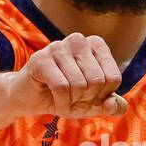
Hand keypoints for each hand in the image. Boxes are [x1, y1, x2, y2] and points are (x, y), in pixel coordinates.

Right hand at [10, 33, 128, 117]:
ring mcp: (58, 46)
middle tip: (72, 100)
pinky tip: (54, 101)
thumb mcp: (92, 104)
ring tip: (62, 100)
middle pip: (97, 81)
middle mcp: (78, 40)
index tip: (88, 97)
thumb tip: (115, 105)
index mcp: (96, 45)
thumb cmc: (64, 96)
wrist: (30, 99)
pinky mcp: (41, 59)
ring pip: (79, 85)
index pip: (113, 78)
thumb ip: (111, 106)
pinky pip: (61, 87)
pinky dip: (60, 102)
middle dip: (86, 100)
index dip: (102, 96)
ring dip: (71, 102)